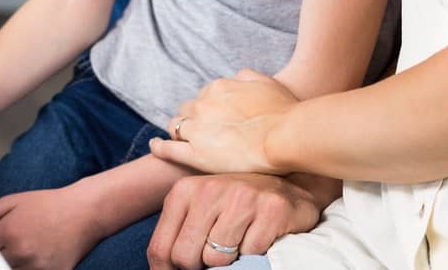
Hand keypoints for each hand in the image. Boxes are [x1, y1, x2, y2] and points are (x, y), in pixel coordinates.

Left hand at [0, 185, 102, 269]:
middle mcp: (22, 252)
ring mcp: (38, 268)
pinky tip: (33, 256)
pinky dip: (26, 269)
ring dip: (10, 262)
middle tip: (4, 245)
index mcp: (9, 232)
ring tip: (22, 247)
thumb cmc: (48, 205)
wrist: (84, 212)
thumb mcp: (11, 201)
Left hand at [147, 173, 322, 268]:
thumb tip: (161, 269)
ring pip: (217, 259)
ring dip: (229, 260)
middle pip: (185, 257)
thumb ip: (178, 235)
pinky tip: (259, 235)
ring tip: (238, 242)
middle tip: (214, 258)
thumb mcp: (199, 210)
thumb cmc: (235, 204)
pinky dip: (253, 254)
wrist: (287, 185)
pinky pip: (250, 254)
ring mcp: (240, 199)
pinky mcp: (271, 210)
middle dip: (198, 267)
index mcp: (183, 191)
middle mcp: (208, 190)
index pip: (160, 248)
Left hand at [151, 70, 298, 175]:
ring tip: (179, 140)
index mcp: (218, 88)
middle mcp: (203, 105)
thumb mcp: (267, 82)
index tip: (214, 117)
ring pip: (176, 126)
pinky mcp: (197, 154)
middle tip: (199, 130)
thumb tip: (237, 76)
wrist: (286, 135)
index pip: (204, 97)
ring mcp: (198, 129)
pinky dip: (159, 147)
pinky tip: (155, 146)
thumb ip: (248, 77)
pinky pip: (169, 149)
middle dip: (191, 118)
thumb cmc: (285, 111)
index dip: (207, 108)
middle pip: (187, 110)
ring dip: (178, 131)